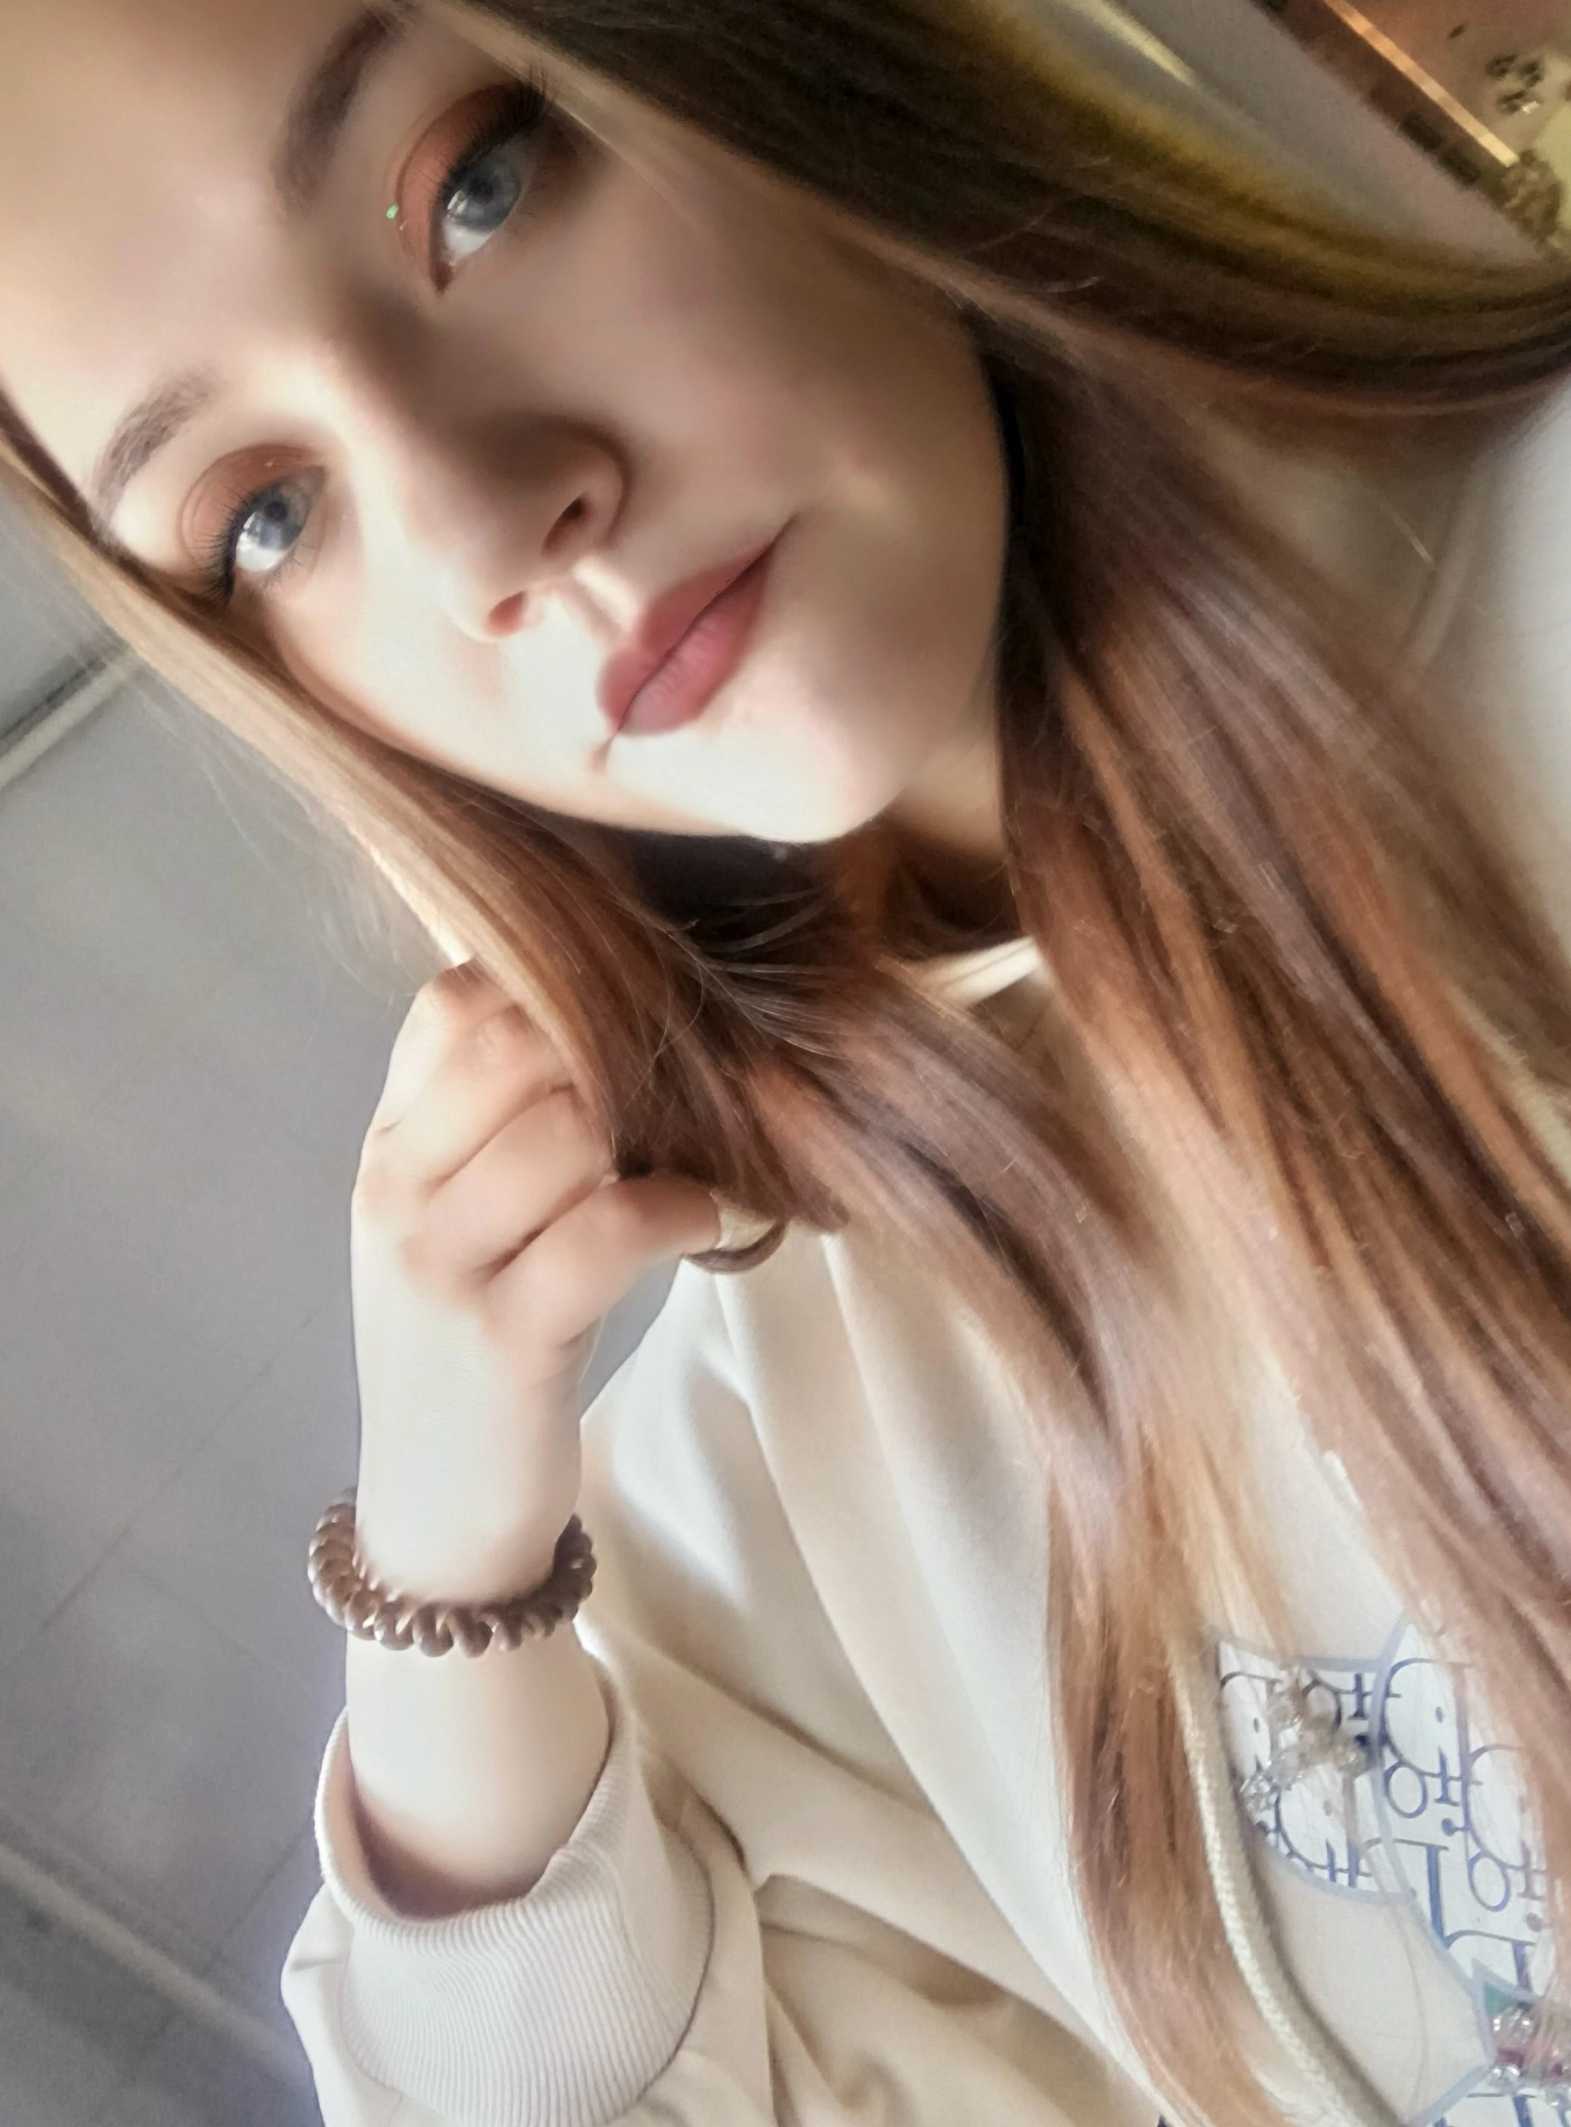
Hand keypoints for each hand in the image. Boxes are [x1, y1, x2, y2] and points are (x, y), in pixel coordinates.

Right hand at [347, 959, 720, 1587]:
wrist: (434, 1511)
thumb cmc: (464, 1346)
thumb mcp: (449, 1221)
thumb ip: (492, 1123)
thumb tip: (615, 1016)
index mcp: (385, 1146)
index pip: (450, 1003)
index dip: (551, 986)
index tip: (628, 1023)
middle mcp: (396, 1190)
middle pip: (511, 1044)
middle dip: (614, 1052)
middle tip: (681, 1090)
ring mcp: (442, 1265)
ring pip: (564, 1128)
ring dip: (658, 1132)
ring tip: (698, 1158)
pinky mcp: (505, 1338)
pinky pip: (611, 1229)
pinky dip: (681, 1209)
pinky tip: (706, 1220)